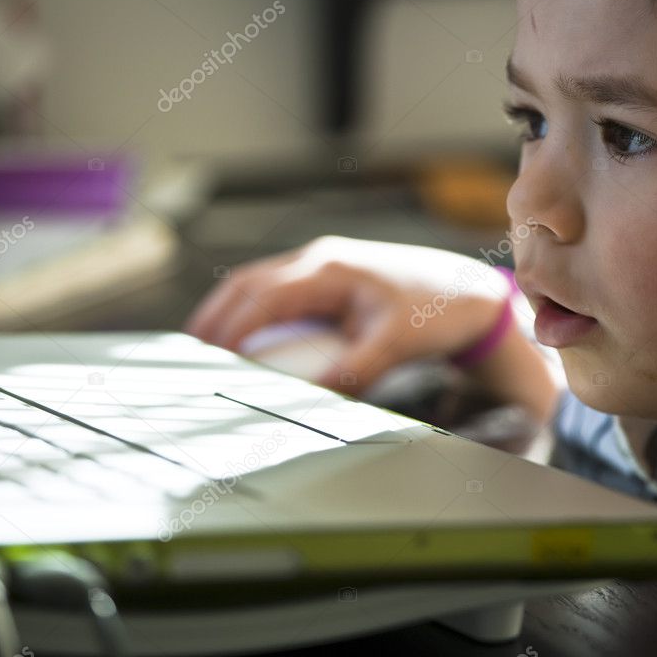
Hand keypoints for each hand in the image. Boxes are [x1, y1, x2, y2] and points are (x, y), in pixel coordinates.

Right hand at [185, 236, 511, 392]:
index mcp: (330, 269)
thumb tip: (312, 396)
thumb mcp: (395, 343)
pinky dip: (255, 311)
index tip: (211, 359)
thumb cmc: (435, 311)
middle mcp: (320, 260)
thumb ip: (354, 369)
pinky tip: (248, 337)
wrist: (466, 292)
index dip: (233, 328)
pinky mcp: (329, 277)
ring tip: (206, 346)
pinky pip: (279, 290)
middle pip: (250, 283)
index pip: (265, 297)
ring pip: (260, 282)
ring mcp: (324, 264)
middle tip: (190, 353)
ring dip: (231, 310)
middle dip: (216, 316)